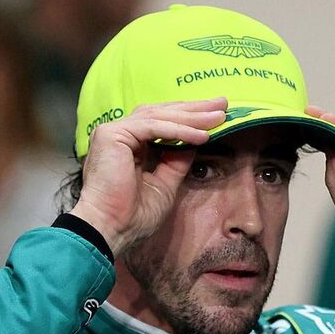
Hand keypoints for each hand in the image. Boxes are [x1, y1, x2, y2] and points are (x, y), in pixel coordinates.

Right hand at [69, 98, 227, 255]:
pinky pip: (153, 127)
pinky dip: (178, 131)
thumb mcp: (165, 184)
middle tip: (223, 103)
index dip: (189, 118)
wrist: (111, 230)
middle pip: (161, 113)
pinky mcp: (111, 134)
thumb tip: (196, 141)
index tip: (217, 115)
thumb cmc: (133, 216)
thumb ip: (177, 161)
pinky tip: (201, 135)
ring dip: (191, 117)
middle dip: (194, 109)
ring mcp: (112, 131)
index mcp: (129, 145)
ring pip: (159, 116)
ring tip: (218, 117)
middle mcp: (119, 134)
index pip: (162, 122)